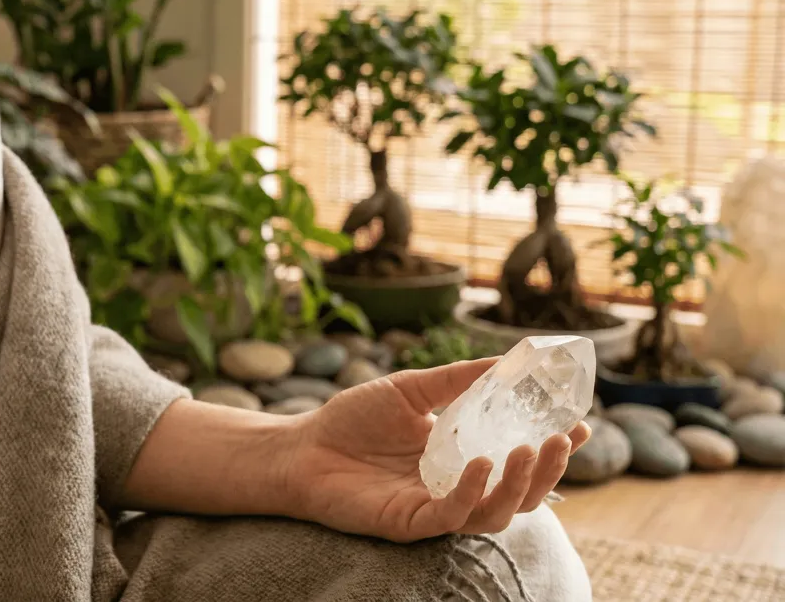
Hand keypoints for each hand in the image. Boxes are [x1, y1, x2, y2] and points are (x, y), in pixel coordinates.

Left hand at [283, 358, 590, 542]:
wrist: (301, 446)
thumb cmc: (352, 419)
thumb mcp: (411, 389)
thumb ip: (456, 379)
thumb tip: (507, 359)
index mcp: (462, 456)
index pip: (519, 460)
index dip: (554, 448)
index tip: (580, 424)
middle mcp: (455, 487)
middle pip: (519, 494)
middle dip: (549, 472)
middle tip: (562, 441)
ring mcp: (434, 507)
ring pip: (495, 513)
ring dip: (519, 485)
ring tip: (529, 451)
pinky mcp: (409, 523)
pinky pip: (451, 517)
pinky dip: (471, 492)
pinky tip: (479, 463)